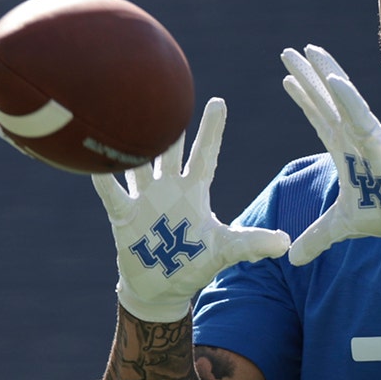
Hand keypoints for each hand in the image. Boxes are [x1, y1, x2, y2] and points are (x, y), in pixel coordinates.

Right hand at [91, 97, 290, 322]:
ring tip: (128, 115)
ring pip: (139, 163)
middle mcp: (169, 187)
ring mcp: (144, 199)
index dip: (211, 130)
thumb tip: (286, 243)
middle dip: (171, 126)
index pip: (205, 154)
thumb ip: (252, 243)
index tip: (218, 101)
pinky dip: (103, 179)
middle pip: (170, 151)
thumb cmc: (194, 263)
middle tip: (168, 92)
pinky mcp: (123, 216)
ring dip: (135, 143)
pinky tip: (94, 160)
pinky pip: (111, 193)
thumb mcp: (225, 250)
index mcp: (194, 190)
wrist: (160, 287)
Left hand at [281, 45, 380, 265]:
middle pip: (324, 100)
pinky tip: (331, 80)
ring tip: (308, 50)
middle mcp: (354, 136)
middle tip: (288, 51)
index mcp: (344, 149)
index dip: (304, 97)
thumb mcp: (342, 226)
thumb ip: (318, 236)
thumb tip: (292, 258)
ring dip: (324, 73)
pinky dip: (346, 99)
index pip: (318, 117)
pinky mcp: (380, 143)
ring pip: (340, 98)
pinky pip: (359, 117)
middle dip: (306, 75)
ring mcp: (366, 136)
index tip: (287, 77)